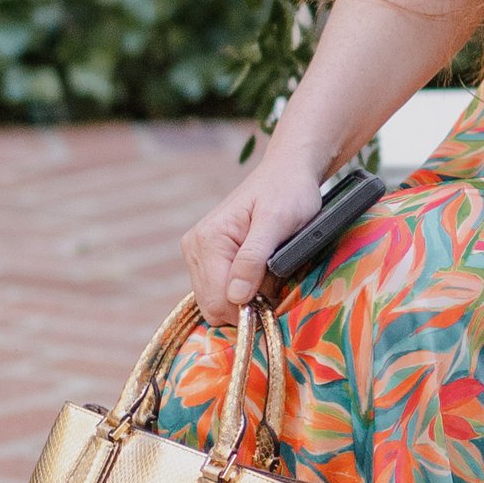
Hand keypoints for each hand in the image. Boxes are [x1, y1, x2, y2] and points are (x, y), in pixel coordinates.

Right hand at [182, 153, 325, 326]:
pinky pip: (220, 290)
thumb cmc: (287, 192)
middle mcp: (195, 248)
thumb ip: (254, 258)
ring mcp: (199, 253)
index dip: (248, 311)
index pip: (217, 301)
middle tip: (275, 285)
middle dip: (246, 306)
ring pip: (216, 301)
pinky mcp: (208, 258)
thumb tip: (235, 296)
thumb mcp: (277, 223)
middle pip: (213, 306)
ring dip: (246, 298)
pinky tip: (260, 273)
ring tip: (270, 274)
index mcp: (208, 241)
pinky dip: (242, 290)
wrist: (286, 172)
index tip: (275, 300)